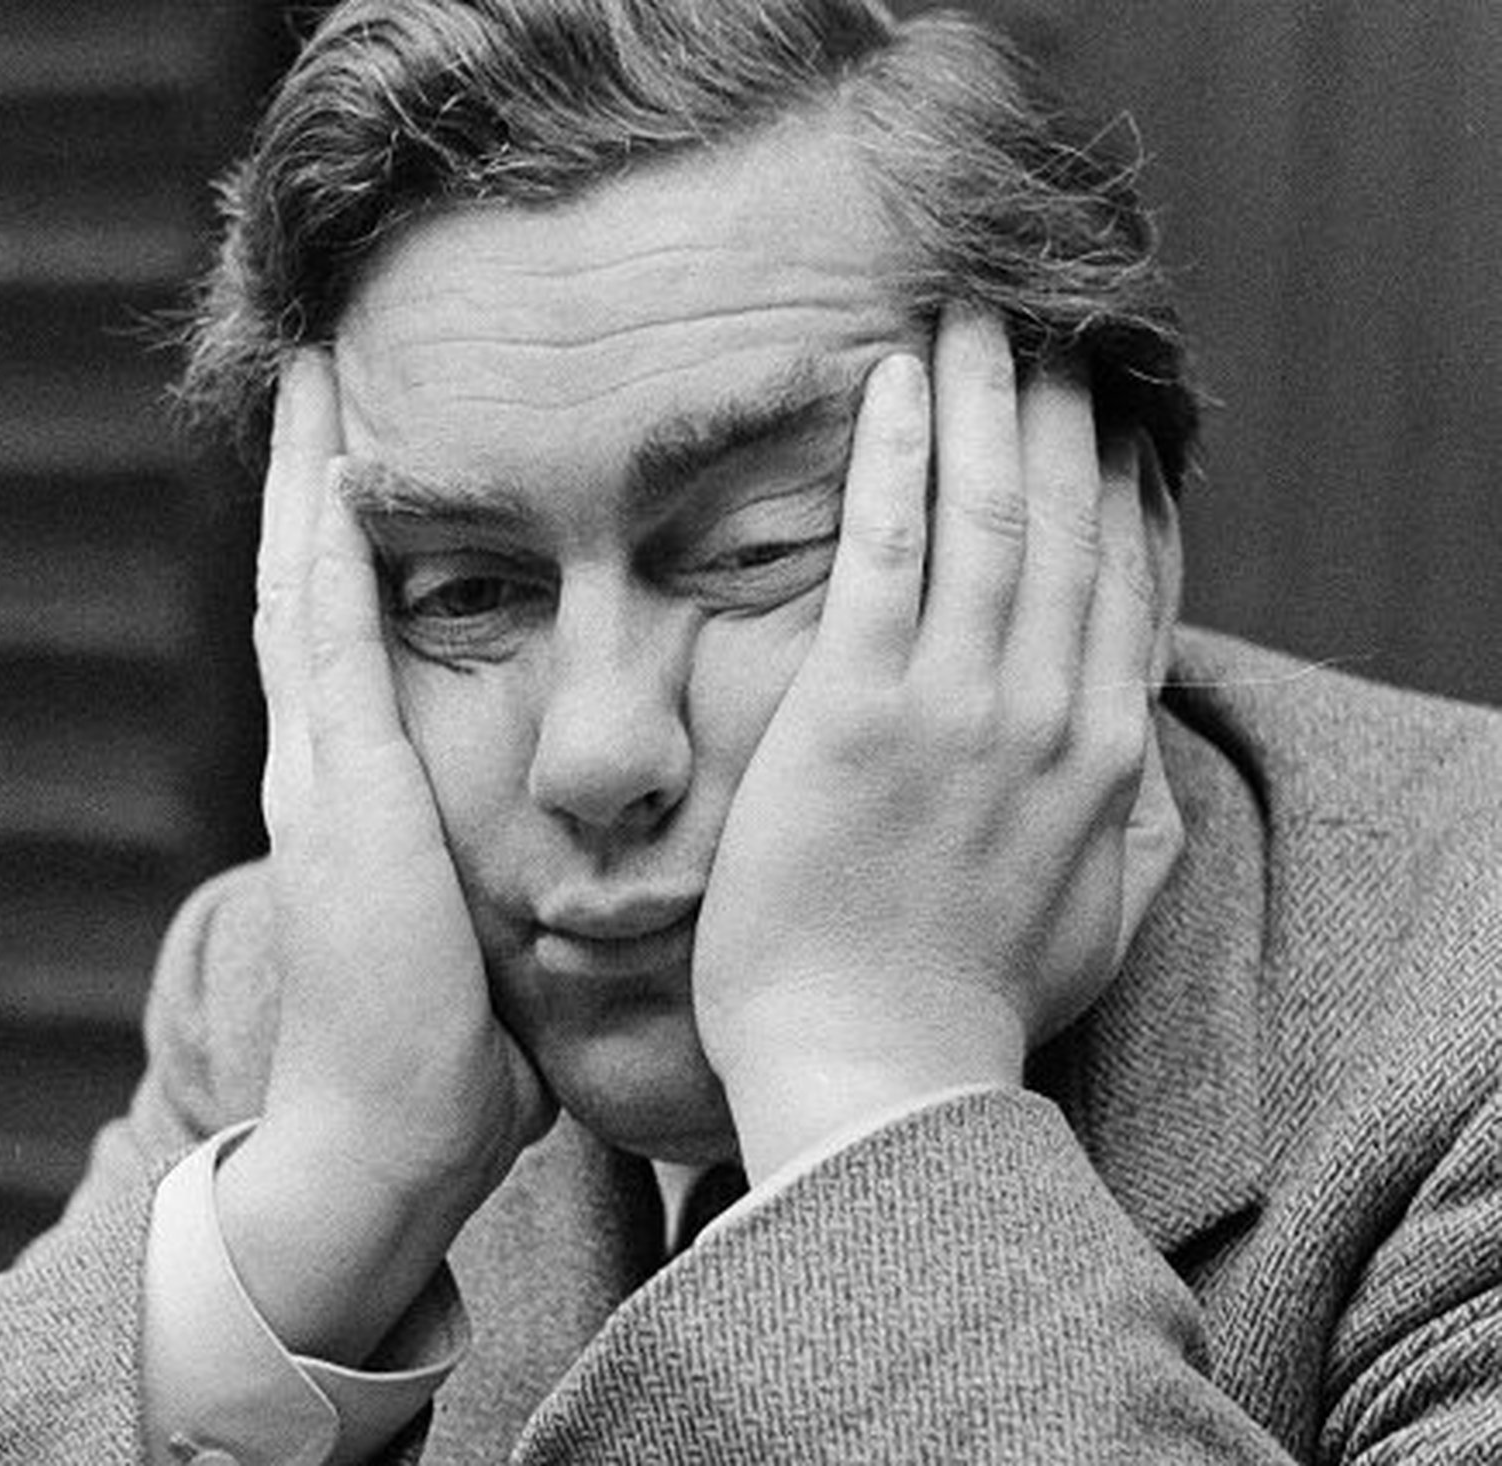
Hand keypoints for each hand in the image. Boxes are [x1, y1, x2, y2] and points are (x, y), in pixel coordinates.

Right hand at [214, 351, 553, 1363]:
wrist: (387, 1132)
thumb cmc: (448, 1045)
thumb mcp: (478, 921)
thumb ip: (502, 858)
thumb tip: (583, 843)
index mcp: (357, 784)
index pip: (344, 623)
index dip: (341, 528)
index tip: (363, 442)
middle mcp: (323, 758)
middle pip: (304, 576)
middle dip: (305, 468)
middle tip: (317, 360)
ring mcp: (320, 768)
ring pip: (300, 582)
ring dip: (302, 474)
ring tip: (311, 370)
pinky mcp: (342, 788)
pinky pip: (326, 637)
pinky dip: (321, 547)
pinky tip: (331, 465)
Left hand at [694, 308, 1184, 1180]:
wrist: (874, 1073)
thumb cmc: (964, 1011)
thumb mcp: (1090, 923)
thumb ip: (1121, 836)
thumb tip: (1135, 776)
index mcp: (1101, 756)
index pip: (1126, 578)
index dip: (1121, 478)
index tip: (1110, 409)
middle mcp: (1047, 712)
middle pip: (1067, 520)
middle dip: (1060, 407)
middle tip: (1047, 319)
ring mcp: (956, 707)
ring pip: (986, 511)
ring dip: (982, 397)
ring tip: (971, 311)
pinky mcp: (857, 712)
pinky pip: (884, 551)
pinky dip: (892, 456)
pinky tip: (889, 380)